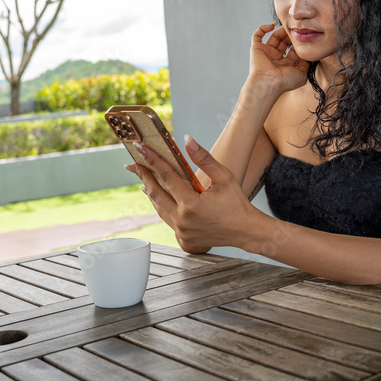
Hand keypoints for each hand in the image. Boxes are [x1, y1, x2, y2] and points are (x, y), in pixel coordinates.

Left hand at [126, 135, 261, 254]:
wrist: (247, 232)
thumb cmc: (237, 204)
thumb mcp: (224, 177)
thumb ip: (204, 159)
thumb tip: (187, 140)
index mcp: (191, 204)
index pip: (166, 176)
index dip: (152, 160)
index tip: (141, 149)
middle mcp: (182, 220)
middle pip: (155, 194)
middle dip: (144, 176)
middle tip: (134, 164)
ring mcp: (182, 233)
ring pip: (159, 209)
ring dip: (151, 193)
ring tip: (143, 179)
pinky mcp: (184, 240)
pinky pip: (167, 220)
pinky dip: (162, 208)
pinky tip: (159, 199)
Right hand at [249, 23, 310, 94]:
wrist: (268, 83)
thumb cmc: (284, 82)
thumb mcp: (302, 75)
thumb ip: (306, 65)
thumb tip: (309, 56)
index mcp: (285, 64)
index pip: (292, 49)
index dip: (298, 43)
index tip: (303, 36)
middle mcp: (275, 58)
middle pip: (284, 41)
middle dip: (290, 35)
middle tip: (296, 28)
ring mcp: (266, 53)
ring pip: (274, 36)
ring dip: (281, 30)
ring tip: (287, 25)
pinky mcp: (256, 48)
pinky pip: (257, 35)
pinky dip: (263, 28)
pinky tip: (272, 25)